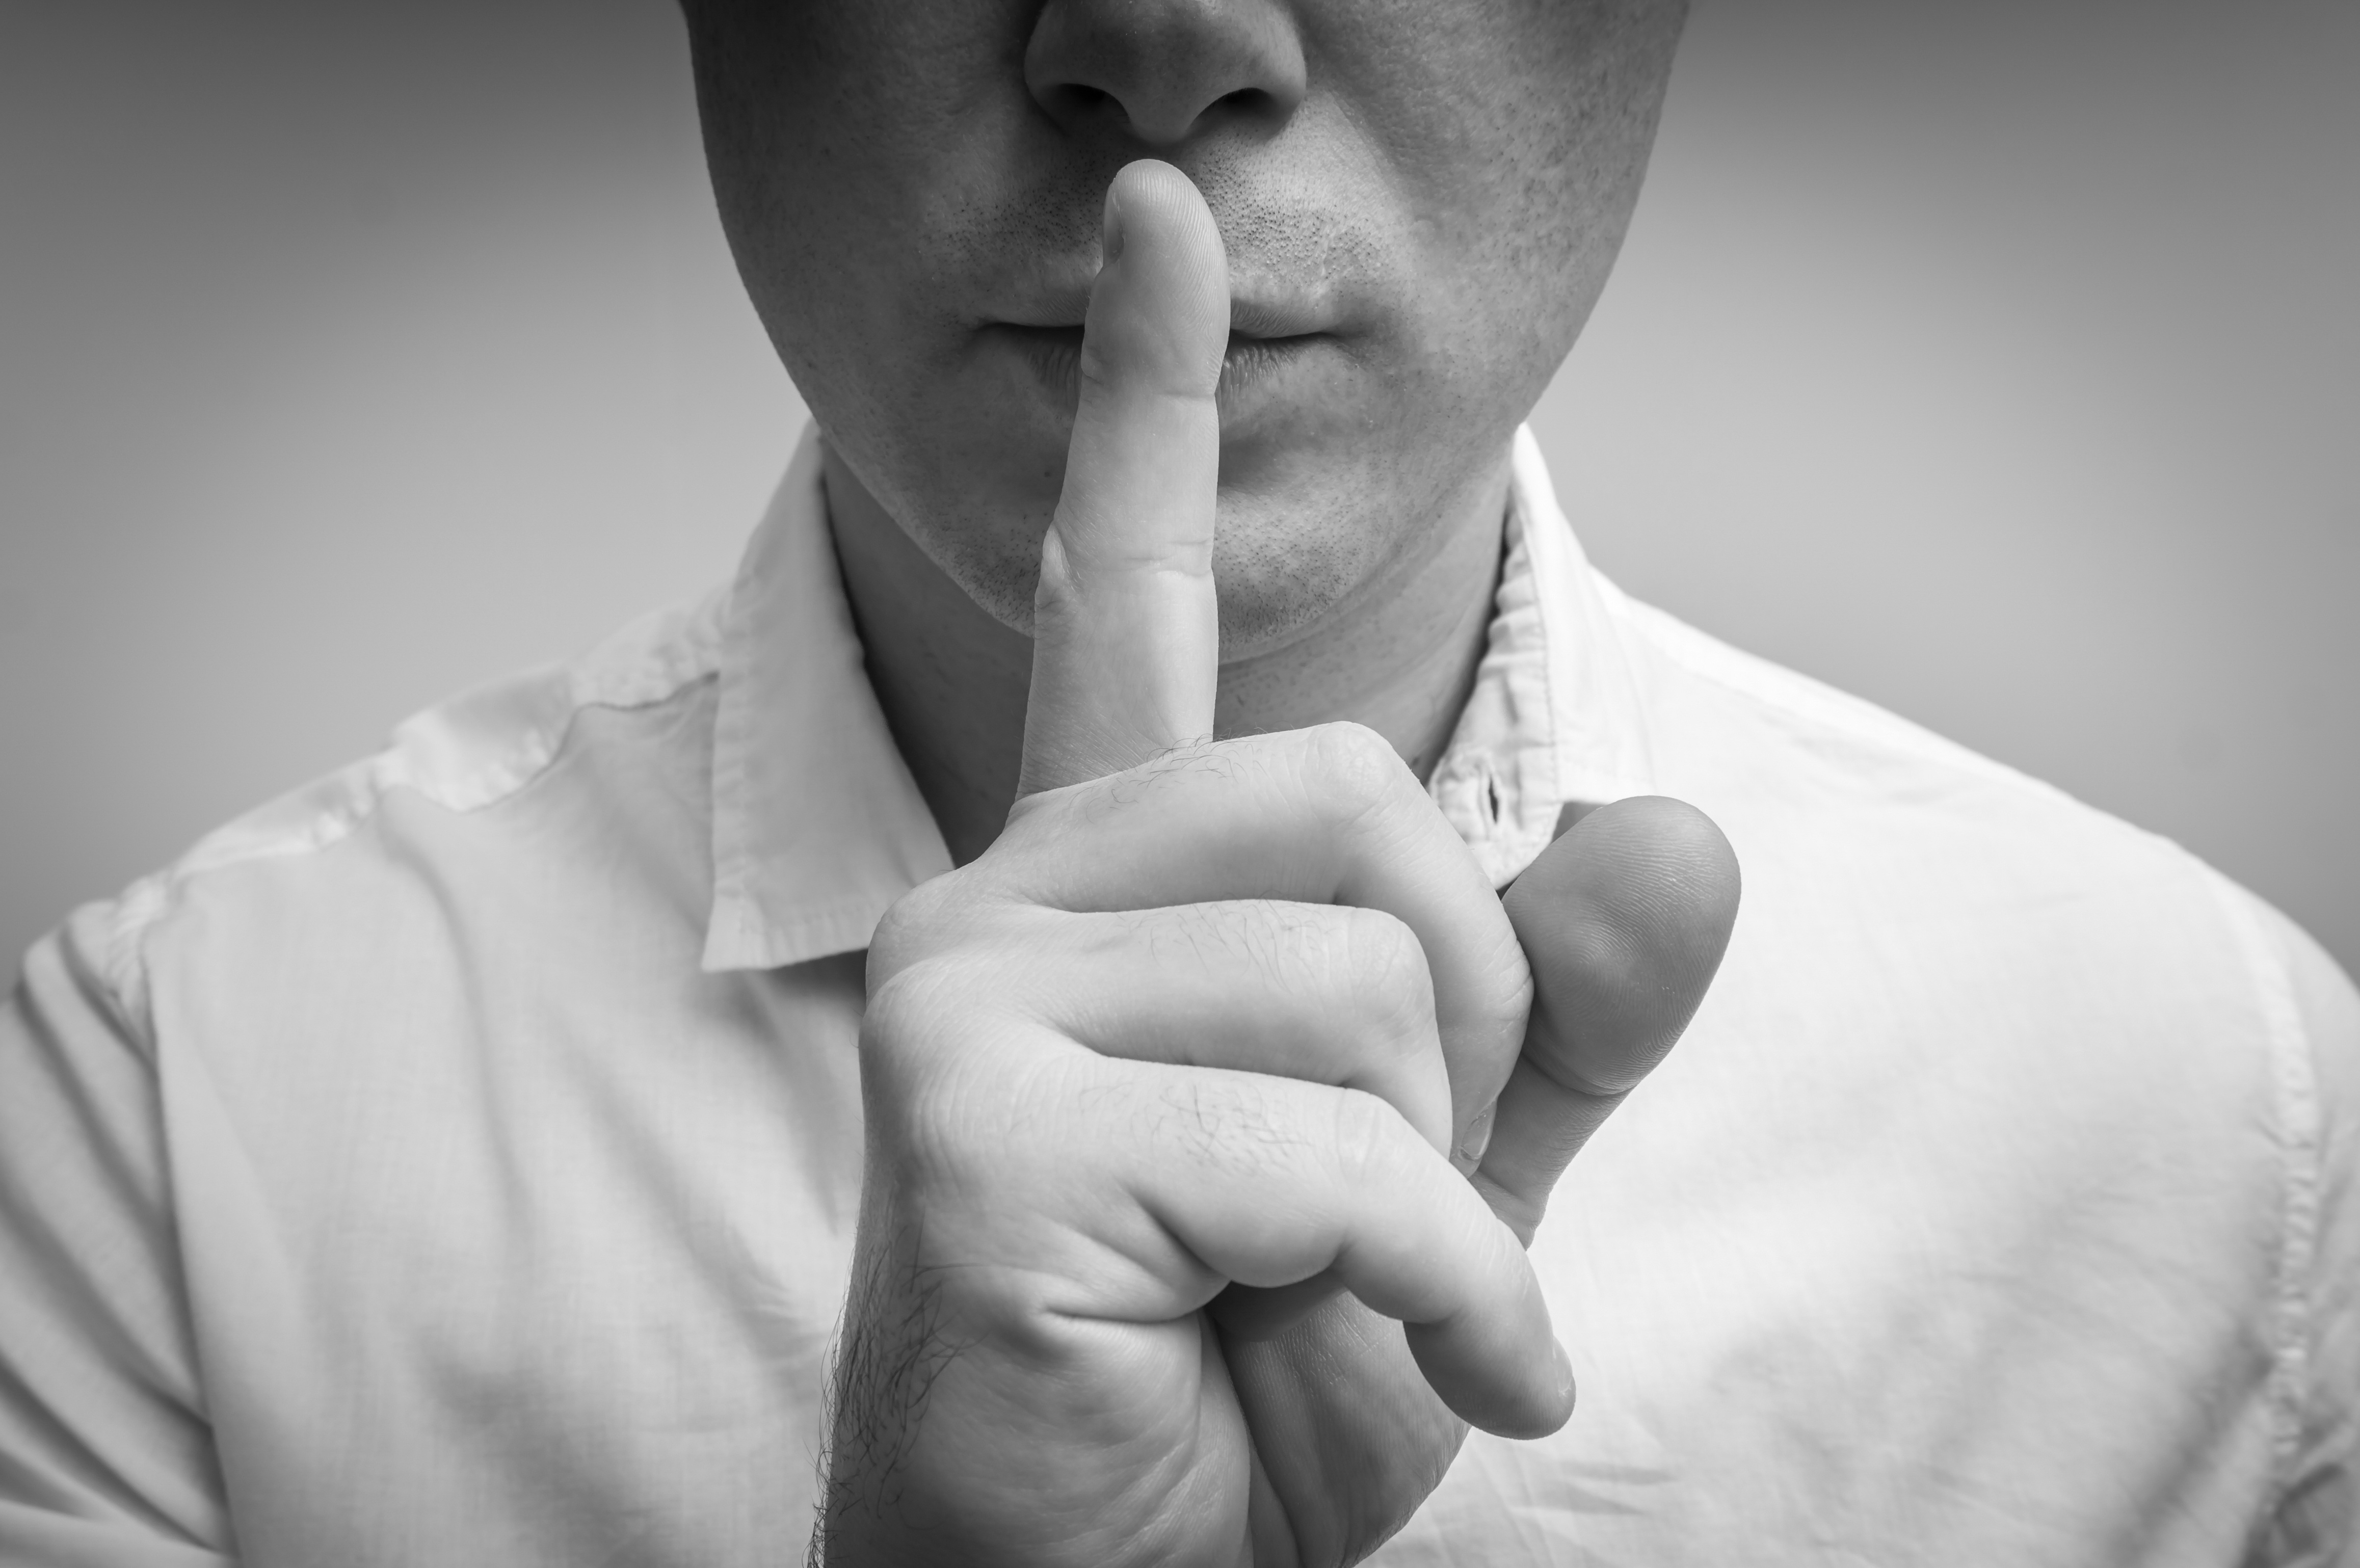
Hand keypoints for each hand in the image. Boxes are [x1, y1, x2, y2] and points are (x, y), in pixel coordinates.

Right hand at [815, 160, 1736, 1567]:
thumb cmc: (1242, 1377)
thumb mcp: (1453, 1182)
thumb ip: (1563, 1014)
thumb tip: (1683, 842)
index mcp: (1107, 885)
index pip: (1120, 600)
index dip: (1147, 403)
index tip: (1163, 223)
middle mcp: (1009, 899)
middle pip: (1370, 817)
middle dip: (1460, 1031)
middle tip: (1383, 1195)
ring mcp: (970, 1001)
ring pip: (1370, 980)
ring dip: (1430, 1178)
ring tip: (1332, 1287)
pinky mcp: (979, 1135)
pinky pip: (1341, 1153)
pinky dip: (1439, 1295)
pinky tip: (1420, 1381)